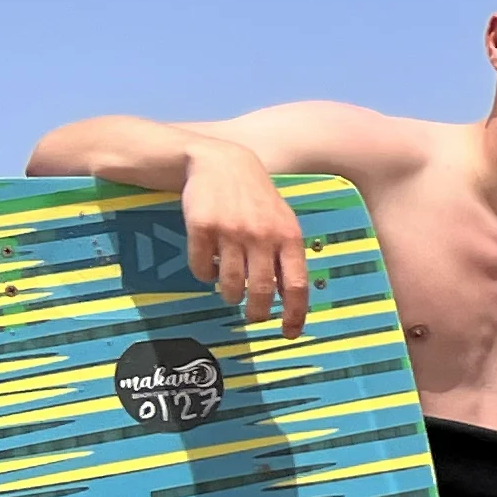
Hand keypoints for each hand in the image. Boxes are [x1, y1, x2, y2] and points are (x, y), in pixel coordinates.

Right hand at [182, 135, 308, 337]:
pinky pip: (201, 268)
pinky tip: (208, 269)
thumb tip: (290, 297)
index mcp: (288, 236)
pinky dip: (204, 276)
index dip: (294, 314)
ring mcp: (230, 231)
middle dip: (258, 312)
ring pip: (229, 283)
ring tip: (230, 293)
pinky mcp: (201, 227)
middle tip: (254, 317)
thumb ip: (287, 255)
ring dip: (229, 295)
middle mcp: (261, 235)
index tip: (289, 333)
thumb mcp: (281, 220)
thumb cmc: (256, 197)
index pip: (296, 285)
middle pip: (261, 290)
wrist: (219, 162)